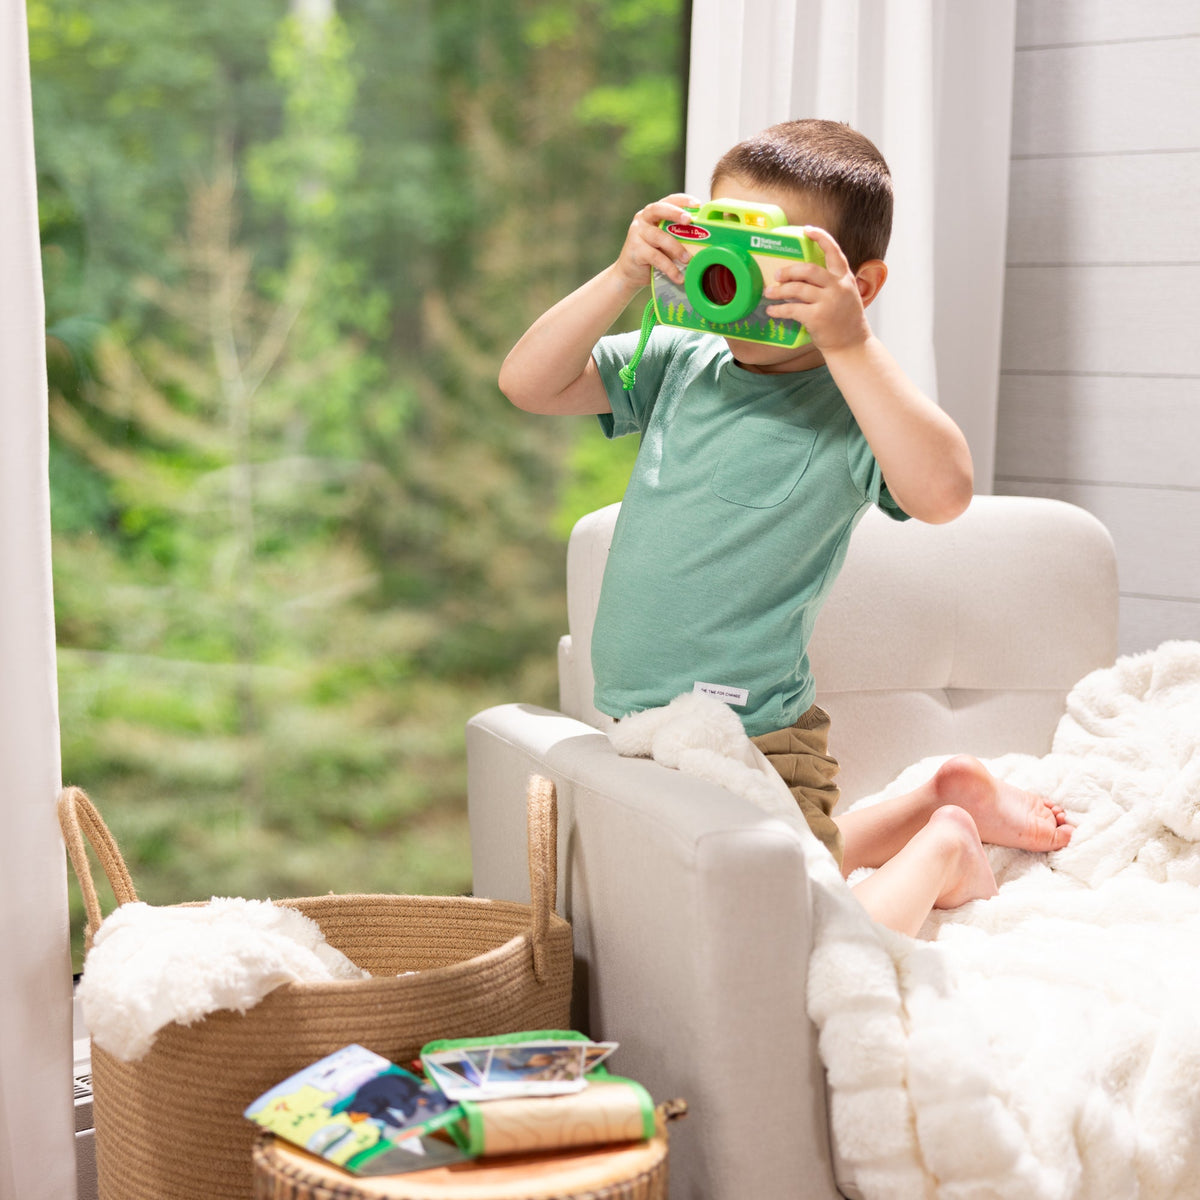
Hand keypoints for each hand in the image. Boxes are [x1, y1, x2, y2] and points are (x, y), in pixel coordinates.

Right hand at [613, 194, 702, 292]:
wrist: (630, 274)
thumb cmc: (653, 256)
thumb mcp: (666, 242)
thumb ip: (678, 235)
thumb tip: (705, 238)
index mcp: (653, 213)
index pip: (669, 200)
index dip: (683, 200)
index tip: (697, 204)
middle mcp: (643, 219)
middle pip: (659, 210)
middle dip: (675, 213)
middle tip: (689, 220)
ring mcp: (637, 233)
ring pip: (659, 237)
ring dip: (676, 248)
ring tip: (688, 260)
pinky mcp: (635, 250)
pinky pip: (655, 257)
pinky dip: (669, 268)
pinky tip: (678, 277)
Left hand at [762, 226, 875, 353]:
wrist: (852, 345)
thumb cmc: (845, 321)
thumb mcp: (846, 296)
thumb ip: (831, 283)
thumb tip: (804, 275)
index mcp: (845, 278)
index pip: (834, 251)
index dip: (821, 238)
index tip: (807, 230)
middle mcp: (838, 287)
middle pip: (808, 270)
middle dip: (789, 271)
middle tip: (777, 275)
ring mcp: (828, 302)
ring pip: (797, 288)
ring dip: (779, 290)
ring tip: (768, 293)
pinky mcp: (817, 317)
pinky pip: (792, 309)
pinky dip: (779, 309)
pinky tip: (772, 310)